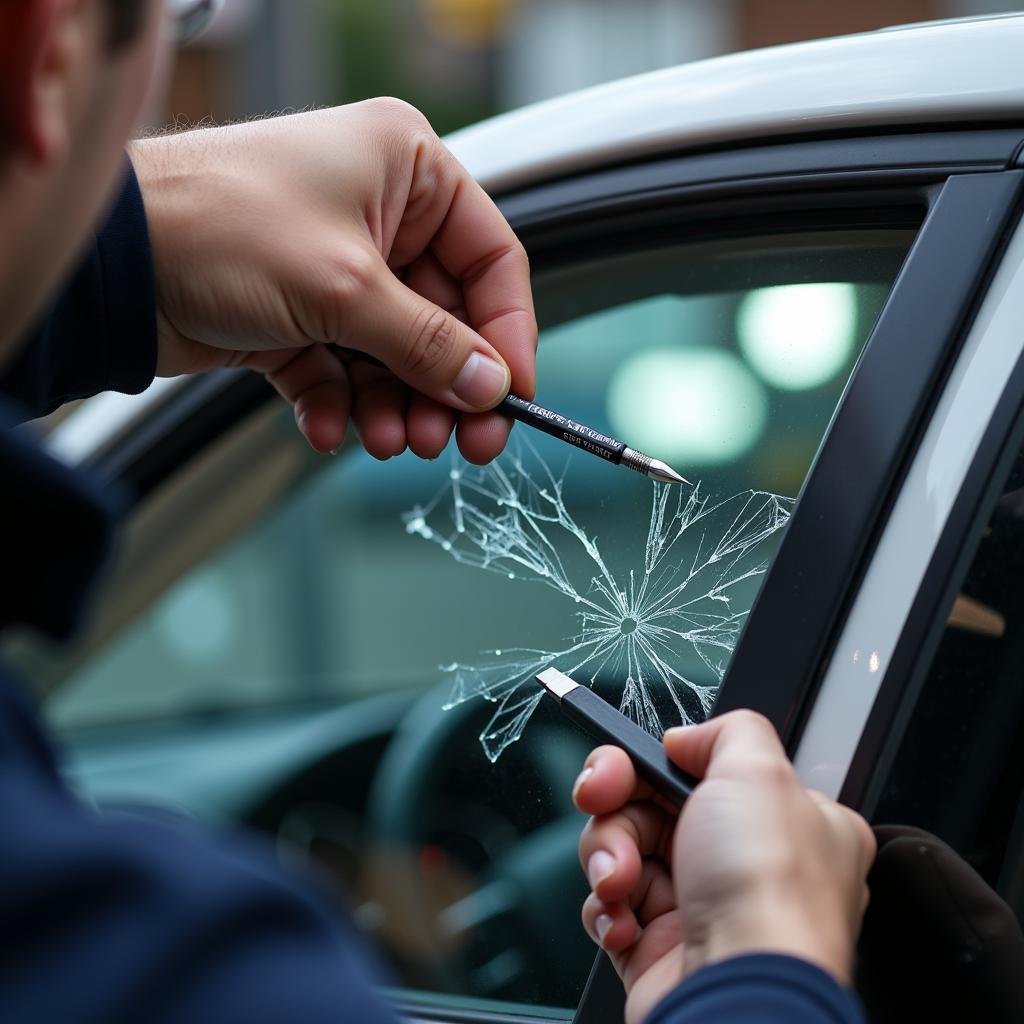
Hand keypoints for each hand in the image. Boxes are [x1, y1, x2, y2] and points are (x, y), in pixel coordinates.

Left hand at [128, 99, 535, 463]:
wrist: (111, 262)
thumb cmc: (219, 225)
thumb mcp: (347, 288)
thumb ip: (429, 344)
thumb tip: (491, 386)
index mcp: (407, 170)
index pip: (490, 259)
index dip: (507, 334)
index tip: (511, 395)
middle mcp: (378, 214)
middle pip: (444, 318)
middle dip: (443, 385)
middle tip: (449, 441)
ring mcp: (336, 266)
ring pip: (395, 353)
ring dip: (394, 404)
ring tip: (385, 441)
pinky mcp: (297, 314)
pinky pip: (342, 369)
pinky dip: (340, 405)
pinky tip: (331, 430)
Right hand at [573, 710, 875, 1023]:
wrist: (740, 993)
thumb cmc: (767, 895)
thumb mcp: (760, 771)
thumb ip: (728, 731)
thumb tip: (687, 738)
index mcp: (783, 819)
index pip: (699, 771)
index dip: (650, 763)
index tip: (620, 763)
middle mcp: (745, 863)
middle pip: (649, 806)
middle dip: (615, 806)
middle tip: (600, 800)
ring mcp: (702, 907)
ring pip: (622, 853)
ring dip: (608, 857)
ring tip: (621, 881)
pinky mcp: (660, 949)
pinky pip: (610, 908)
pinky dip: (606, 909)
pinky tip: (623, 919)